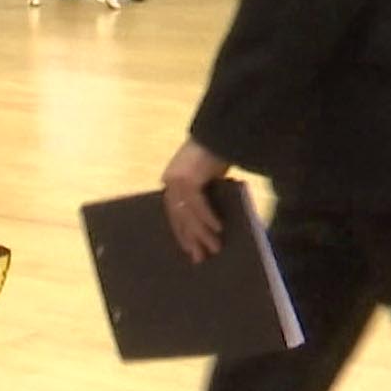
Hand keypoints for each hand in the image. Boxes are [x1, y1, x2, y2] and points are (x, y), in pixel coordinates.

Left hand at [161, 139, 230, 262]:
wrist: (220, 131)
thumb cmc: (217, 153)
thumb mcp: (209, 178)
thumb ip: (206, 195)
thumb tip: (212, 222)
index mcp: (173, 182)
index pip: (175, 214)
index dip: (183, 233)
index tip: (191, 250)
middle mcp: (170, 182)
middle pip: (179, 217)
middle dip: (191, 239)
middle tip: (201, 258)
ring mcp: (176, 180)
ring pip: (188, 214)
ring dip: (202, 232)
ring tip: (214, 247)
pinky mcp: (188, 178)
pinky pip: (197, 204)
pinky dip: (207, 217)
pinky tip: (218, 229)